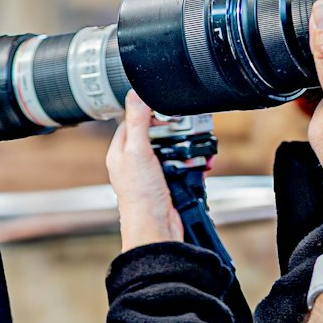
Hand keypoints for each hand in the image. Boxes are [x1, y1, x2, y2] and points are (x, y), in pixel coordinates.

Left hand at [107, 91, 184, 249]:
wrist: (156, 229)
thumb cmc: (140, 195)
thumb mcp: (137, 151)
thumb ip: (137, 121)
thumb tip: (134, 93)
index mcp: (120, 152)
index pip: (131, 122)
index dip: (146, 113)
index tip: (163, 107)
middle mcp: (134, 164)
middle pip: (156, 136)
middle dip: (174, 132)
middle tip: (187, 127)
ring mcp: (152, 176)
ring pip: (173, 153)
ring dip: (188, 150)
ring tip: (197, 147)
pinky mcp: (168, 187)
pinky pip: (184, 170)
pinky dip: (195, 166)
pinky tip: (202, 165)